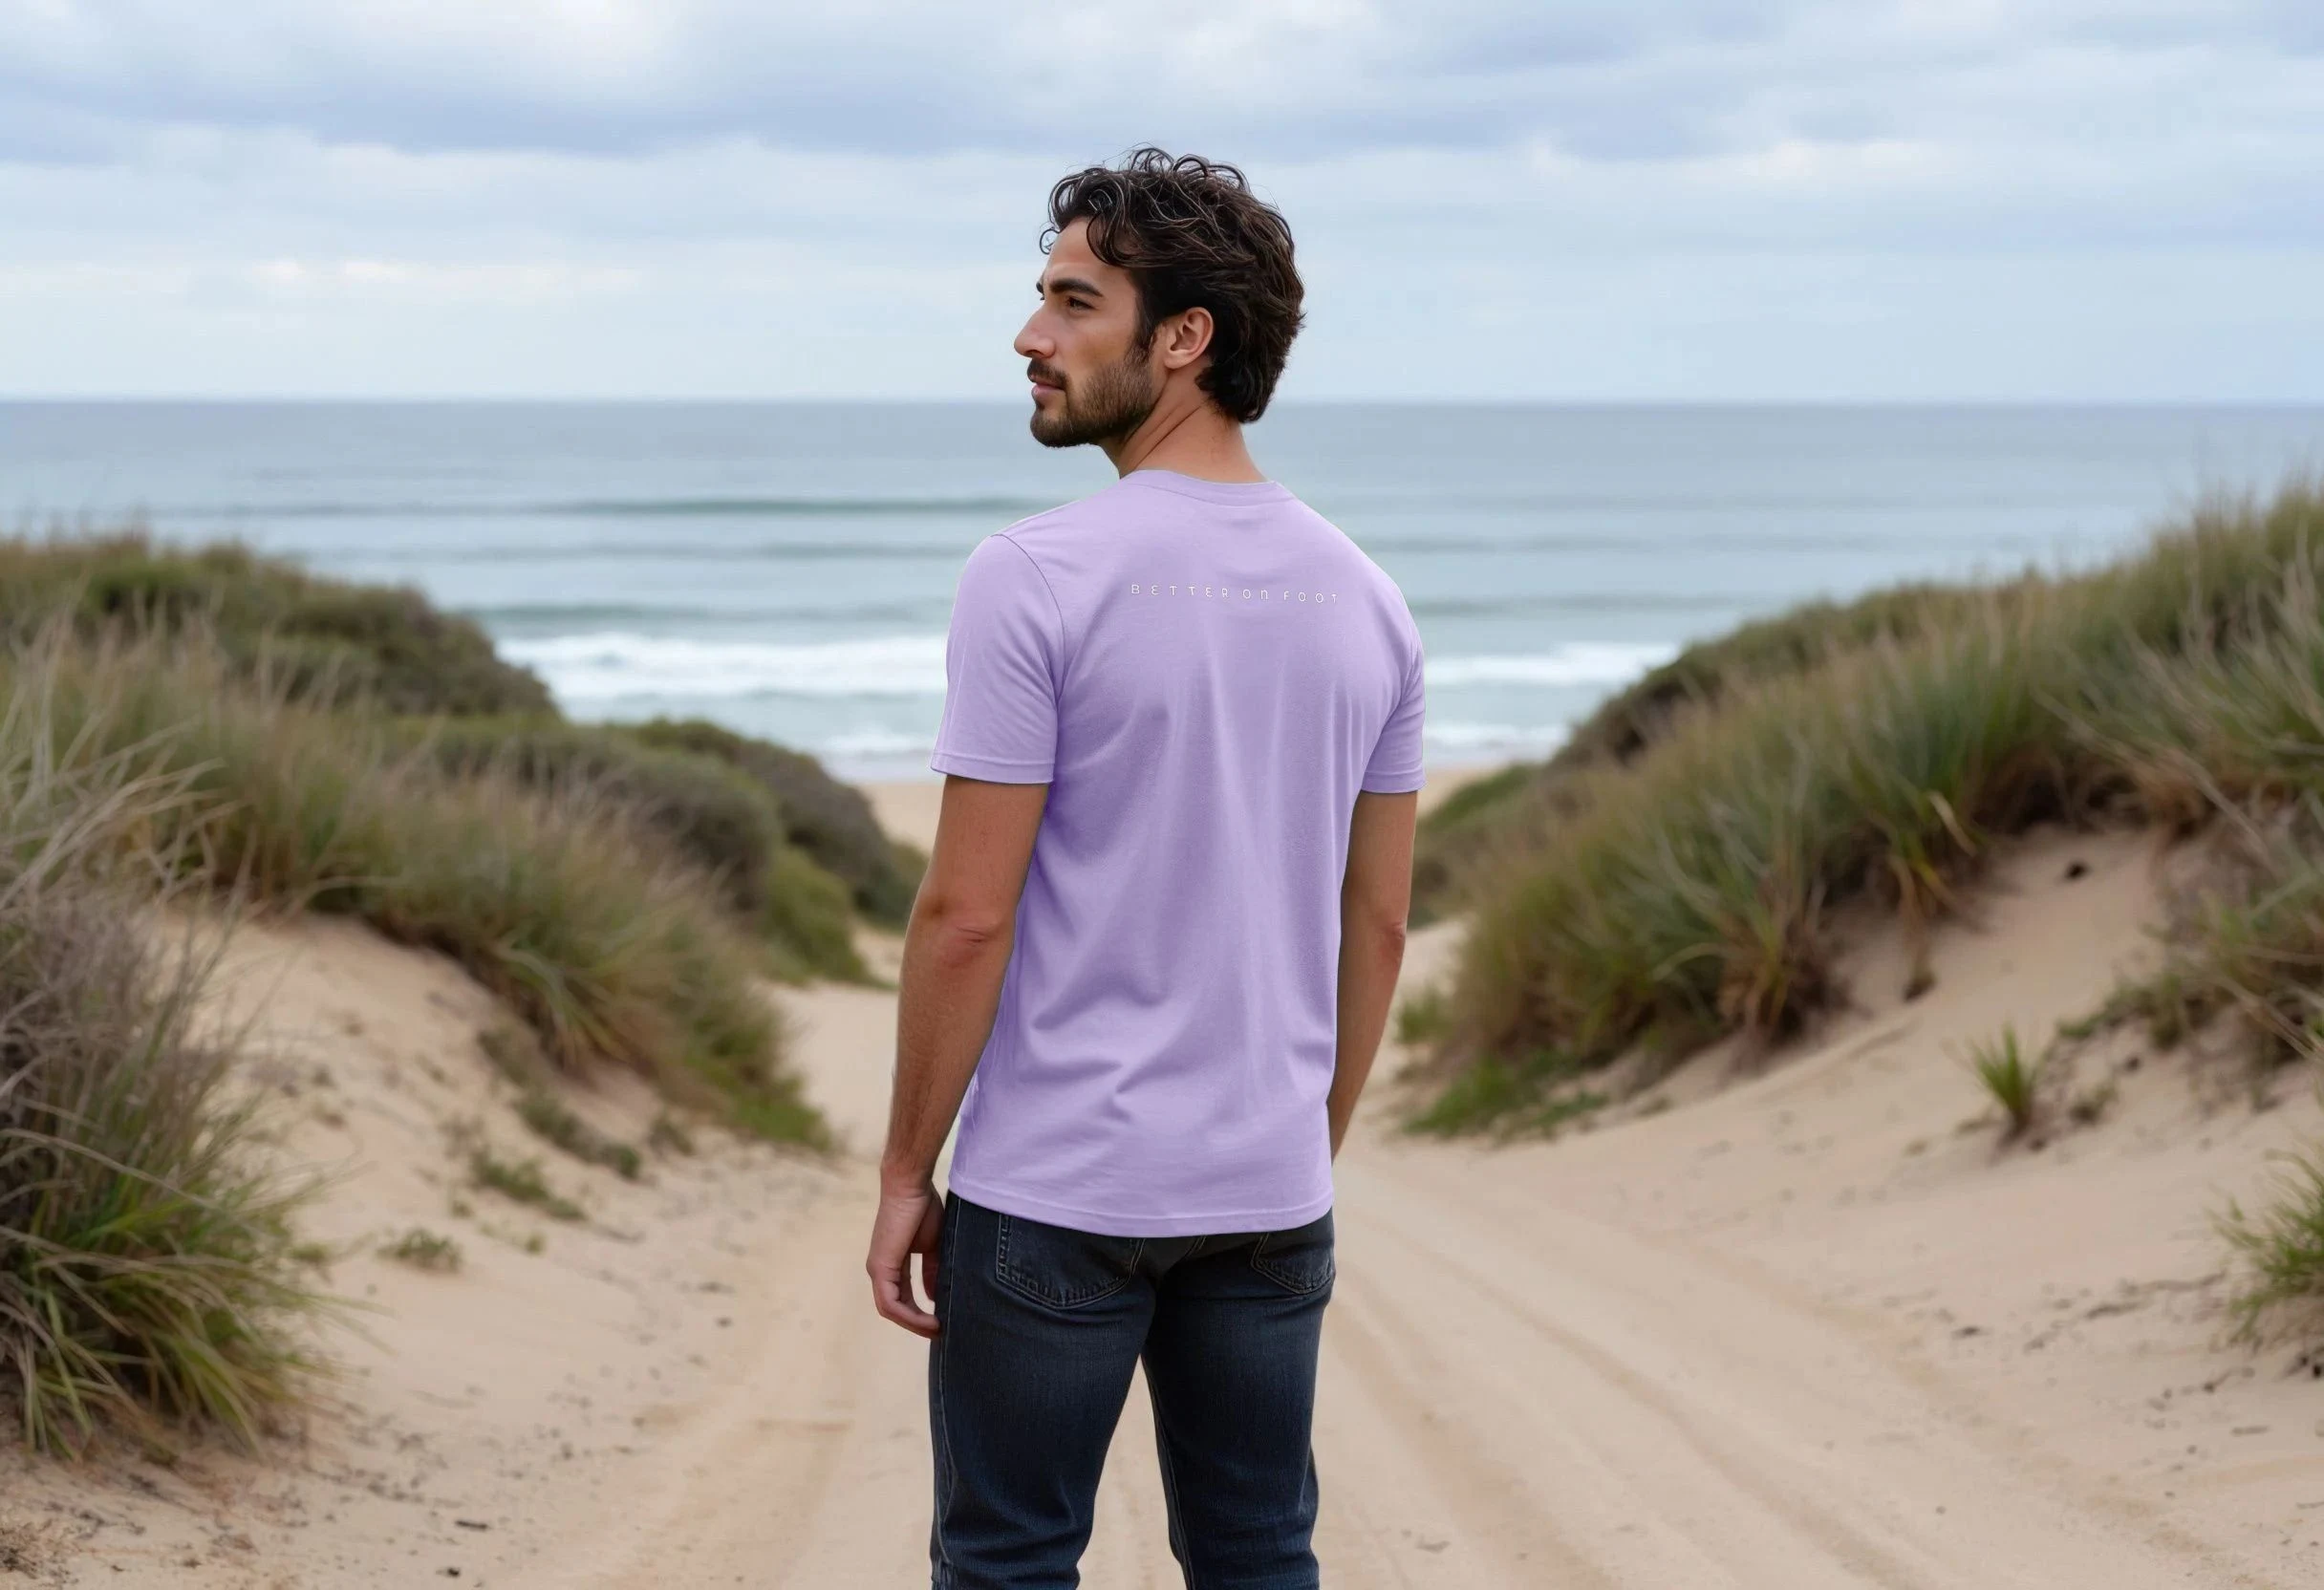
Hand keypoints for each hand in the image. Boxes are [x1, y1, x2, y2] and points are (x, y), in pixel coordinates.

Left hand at [867, 1176, 944, 1337]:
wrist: (911, 1186)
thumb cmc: (923, 1208)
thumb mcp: (932, 1246)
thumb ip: (932, 1271)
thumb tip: (936, 1296)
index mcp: (891, 1264)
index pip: (902, 1298)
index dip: (920, 1313)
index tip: (942, 1321)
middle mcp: (880, 1270)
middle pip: (896, 1309)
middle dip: (918, 1324)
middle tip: (941, 1333)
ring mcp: (877, 1270)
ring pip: (891, 1310)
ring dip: (915, 1324)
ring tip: (938, 1330)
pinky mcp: (880, 1268)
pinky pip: (890, 1304)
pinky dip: (910, 1316)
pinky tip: (930, 1320)